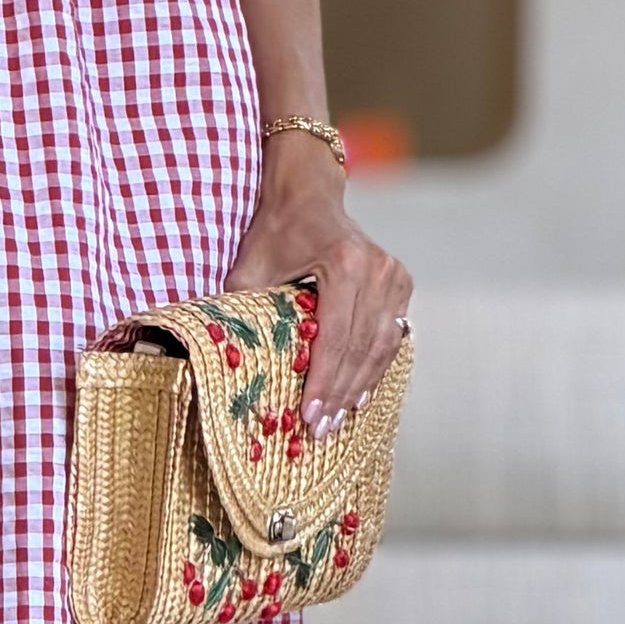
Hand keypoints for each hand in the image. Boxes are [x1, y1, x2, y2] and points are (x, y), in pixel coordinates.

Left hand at [226, 143, 412, 434]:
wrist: (308, 193)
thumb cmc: (275, 230)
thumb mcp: (250, 267)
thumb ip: (240, 310)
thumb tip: (222, 359)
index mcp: (345, 263)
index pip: (336, 337)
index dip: (323, 381)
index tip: (310, 417)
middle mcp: (378, 269)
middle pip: (360, 347)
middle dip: (340, 392)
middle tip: (322, 430)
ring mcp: (395, 275)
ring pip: (382, 345)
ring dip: (360, 385)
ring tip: (340, 418)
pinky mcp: (402, 282)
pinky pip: (391, 334)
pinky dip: (375, 365)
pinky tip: (359, 392)